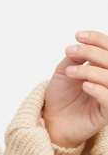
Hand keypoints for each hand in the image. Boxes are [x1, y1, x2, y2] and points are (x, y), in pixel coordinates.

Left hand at [42, 30, 107, 147]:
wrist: (52, 119)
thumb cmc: (60, 95)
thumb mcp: (65, 70)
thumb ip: (76, 57)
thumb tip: (85, 44)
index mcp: (104, 68)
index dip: (98, 39)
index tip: (78, 36)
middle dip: (91, 52)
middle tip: (70, 53)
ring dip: (90, 71)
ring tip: (70, 72)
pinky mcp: (106, 113)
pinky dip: (99, 90)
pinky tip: (85, 86)